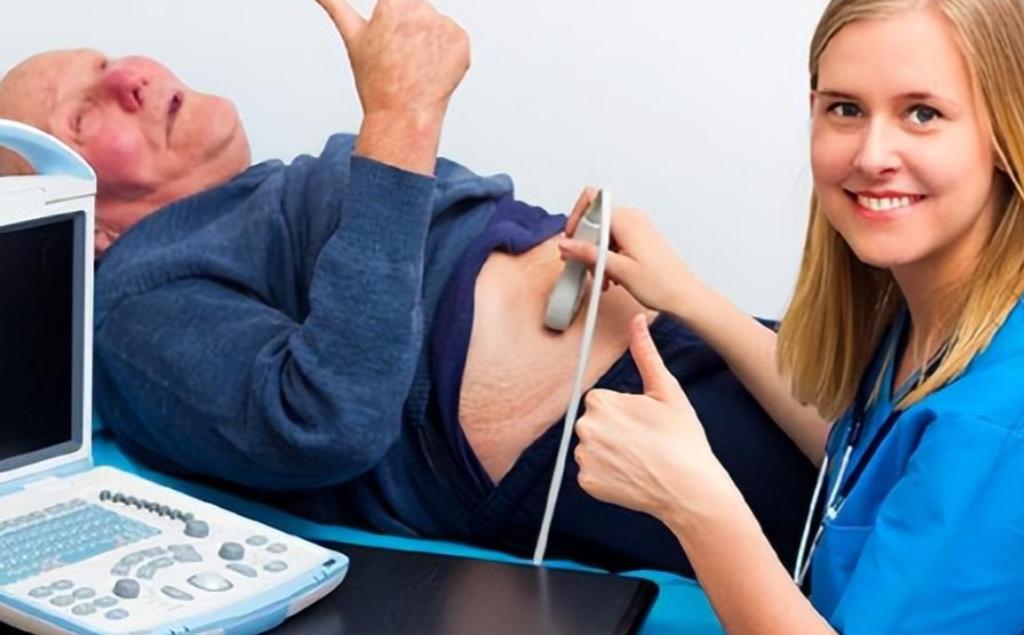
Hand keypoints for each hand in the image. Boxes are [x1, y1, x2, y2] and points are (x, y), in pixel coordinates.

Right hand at [315, 0, 468, 120]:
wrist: (403, 115)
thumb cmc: (376, 80)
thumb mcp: (353, 36)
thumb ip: (334, 4)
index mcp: (394, 3)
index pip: (397, 2)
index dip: (392, 23)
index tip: (391, 41)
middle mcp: (421, 9)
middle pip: (417, 11)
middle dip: (410, 29)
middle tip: (400, 57)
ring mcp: (444, 26)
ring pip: (436, 25)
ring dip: (429, 41)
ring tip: (415, 66)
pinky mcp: (462, 42)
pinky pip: (454, 40)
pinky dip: (446, 54)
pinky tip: (432, 71)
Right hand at [559, 188, 705, 321]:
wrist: (684, 297)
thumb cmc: (661, 285)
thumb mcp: (619, 270)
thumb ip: (588, 254)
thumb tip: (566, 244)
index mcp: (627, 220)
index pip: (592, 200)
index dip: (576, 218)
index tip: (572, 239)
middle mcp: (632, 219)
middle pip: (594, 219)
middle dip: (584, 242)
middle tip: (584, 264)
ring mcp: (636, 228)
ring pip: (602, 233)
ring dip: (595, 254)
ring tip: (601, 276)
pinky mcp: (638, 239)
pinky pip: (613, 241)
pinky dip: (606, 257)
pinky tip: (610, 275)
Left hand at [575, 314, 730, 522]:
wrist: (690, 489)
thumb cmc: (683, 439)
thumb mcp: (667, 390)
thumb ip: (645, 352)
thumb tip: (637, 320)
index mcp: (599, 401)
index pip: (603, 401)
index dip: (626, 411)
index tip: (645, 422)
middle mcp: (584, 428)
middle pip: (596, 423)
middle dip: (616, 430)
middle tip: (645, 441)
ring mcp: (584, 458)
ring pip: (594, 448)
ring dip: (611, 452)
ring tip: (640, 459)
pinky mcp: (587, 483)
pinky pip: (593, 473)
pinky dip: (608, 475)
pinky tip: (631, 475)